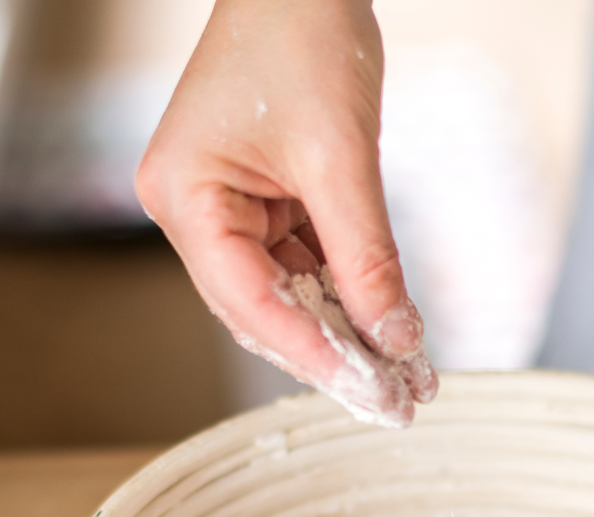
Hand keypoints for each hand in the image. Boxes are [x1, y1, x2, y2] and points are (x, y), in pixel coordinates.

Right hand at [135, 0, 435, 425]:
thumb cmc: (302, 36)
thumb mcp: (342, 156)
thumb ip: (366, 255)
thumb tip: (396, 338)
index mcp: (184, 197)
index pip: (249, 301)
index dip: (314, 353)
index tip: (371, 391)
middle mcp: (192, 210)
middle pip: (264, 311)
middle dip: (336, 355)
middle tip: (398, 403)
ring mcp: (224, 209)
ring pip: (289, 296)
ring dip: (349, 334)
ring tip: (409, 378)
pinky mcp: (261, 202)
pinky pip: (305, 266)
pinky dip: (349, 296)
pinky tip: (392, 331)